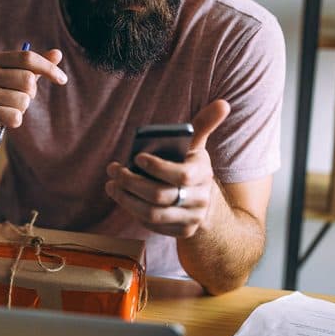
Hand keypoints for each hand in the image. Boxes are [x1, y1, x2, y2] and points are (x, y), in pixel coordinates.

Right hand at [0, 47, 66, 162]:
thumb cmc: (2, 96)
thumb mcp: (18, 77)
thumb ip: (36, 66)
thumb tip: (58, 53)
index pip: (27, 57)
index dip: (49, 68)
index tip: (63, 80)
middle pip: (28, 80)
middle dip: (31, 93)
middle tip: (18, 98)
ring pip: (24, 100)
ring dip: (22, 108)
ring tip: (7, 109)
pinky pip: (16, 117)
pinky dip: (15, 121)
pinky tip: (3, 120)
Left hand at [104, 99, 230, 237]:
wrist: (206, 203)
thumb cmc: (192, 166)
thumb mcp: (197, 147)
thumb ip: (203, 125)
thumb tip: (223, 104)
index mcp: (203, 173)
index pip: (181, 175)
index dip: (157, 168)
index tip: (136, 157)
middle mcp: (200, 199)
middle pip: (160, 196)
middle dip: (132, 183)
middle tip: (114, 171)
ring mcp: (191, 218)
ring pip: (152, 214)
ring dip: (126, 199)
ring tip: (112, 185)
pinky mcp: (181, 232)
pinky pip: (152, 226)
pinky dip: (133, 212)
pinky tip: (124, 198)